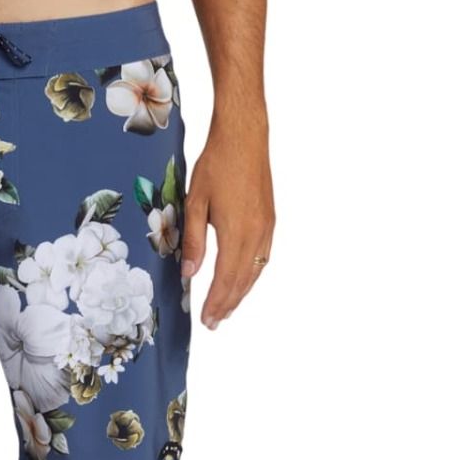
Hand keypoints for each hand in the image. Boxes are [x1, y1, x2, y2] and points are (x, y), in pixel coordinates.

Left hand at [180, 116, 274, 329]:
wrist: (245, 136)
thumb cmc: (217, 165)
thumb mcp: (195, 203)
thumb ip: (193, 241)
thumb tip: (189, 273)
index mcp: (237, 232)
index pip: (225, 278)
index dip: (216, 302)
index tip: (207, 319)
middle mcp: (257, 233)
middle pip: (243, 280)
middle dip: (228, 304)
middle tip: (214, 323)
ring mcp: (266, 227)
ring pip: (255, 270)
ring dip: (241, 292)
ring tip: (227, 309)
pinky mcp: (269, 219)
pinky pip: (263, 256)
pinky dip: (252, 274)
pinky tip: (243, 281)